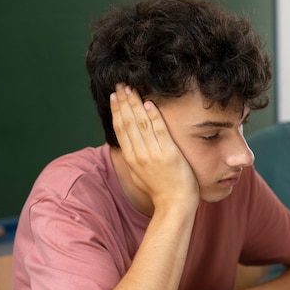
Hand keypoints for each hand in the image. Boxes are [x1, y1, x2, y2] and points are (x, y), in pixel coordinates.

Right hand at [110, 84, 198, 207]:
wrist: (175, 205)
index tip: (115, 96)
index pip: (120, 129)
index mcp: (131, 159)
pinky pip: (160, 131)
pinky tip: (149, 104)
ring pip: (140, 124)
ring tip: (131, 89)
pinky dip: (153, 117)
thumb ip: (133, 160)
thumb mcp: (140, 176)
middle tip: (121, 84)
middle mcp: (139, 155)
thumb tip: (127, 148)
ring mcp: (153, 154)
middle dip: (123, 102)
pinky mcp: (169, 154)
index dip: (117, 111)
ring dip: (135, 104)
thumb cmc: (160, 192)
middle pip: (127, 123)